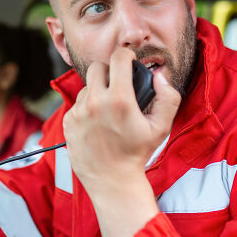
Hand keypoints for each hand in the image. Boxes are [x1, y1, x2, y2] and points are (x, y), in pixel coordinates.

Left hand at [63, 47, 180, 193]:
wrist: (112, 180)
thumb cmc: (138, 153)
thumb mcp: (162, 126)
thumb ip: (168, 97)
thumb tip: (159, 76)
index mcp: (119, 100)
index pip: (118, 58)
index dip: (126, 56)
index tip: (129, 62)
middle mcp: (95, 103)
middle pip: (97, 67)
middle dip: (109, 71)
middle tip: (118, 84)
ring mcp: (78, 112)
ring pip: (87, 87)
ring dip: (97, 91)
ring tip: (108, 109)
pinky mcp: (68, 122)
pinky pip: (77, 104)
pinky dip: (87, 108)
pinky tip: (97, 122)